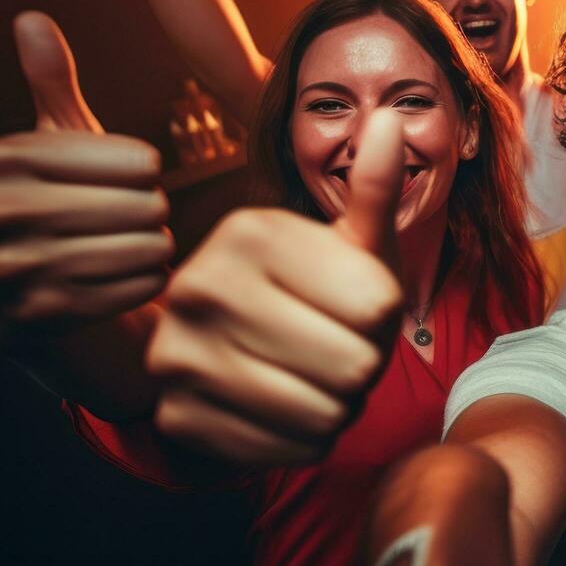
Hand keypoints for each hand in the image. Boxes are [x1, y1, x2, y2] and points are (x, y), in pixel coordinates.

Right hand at [0, 12, 171, 350]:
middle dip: (152, 212)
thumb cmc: (62, 207)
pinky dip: (147, 283)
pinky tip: (143, 276)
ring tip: (145, 244)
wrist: (37, 297)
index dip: (141, 168)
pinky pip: (125, 292)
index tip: (137, 175)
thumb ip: (50, 85)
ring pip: (135, 249)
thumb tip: (32, 18)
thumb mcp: (57, 145)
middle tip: (145, 217)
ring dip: (153, 248)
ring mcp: (1, 272)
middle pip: (135, 206)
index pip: (123, 159)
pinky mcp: (30, 320)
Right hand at [145, 112, 405, 465]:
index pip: (379, 307)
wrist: (238, 354)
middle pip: (353, 364)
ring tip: (316, 377)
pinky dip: (306, 440)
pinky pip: (290, 448)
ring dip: (339, 406)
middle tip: (338, 348)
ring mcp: (176, 354)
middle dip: (364, 367)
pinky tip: (287, 409)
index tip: (356, 306)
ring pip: (324, 412)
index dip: (386, 318)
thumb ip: (374, 187)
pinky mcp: (177, 416)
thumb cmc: (315, 290)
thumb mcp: (350, 241)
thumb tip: (388, 117)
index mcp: (248, 232)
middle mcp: (198, 286)